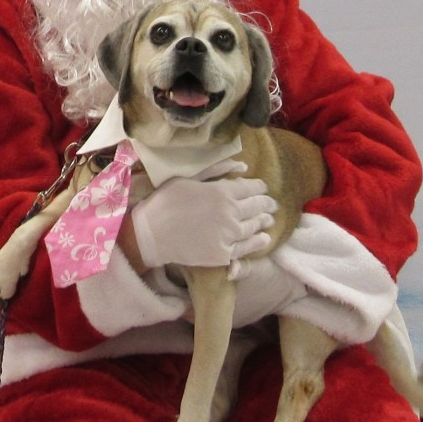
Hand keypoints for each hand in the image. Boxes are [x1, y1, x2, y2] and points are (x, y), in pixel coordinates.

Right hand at [130, 174, 276, 268]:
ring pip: (255, 226)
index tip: (262, 188)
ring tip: (267, 219)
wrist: (151, 234)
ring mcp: (228, 235)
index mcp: (223, 192)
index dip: (260, 187)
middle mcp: (230, 213)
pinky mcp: (224, 254)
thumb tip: (243, 167)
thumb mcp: (189, 178)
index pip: (252, 188)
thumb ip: (217, 170)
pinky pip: (247, 247)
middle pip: (257, 206)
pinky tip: (262, 238)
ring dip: (264, 221)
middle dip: (266, 203)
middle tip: (271, 204)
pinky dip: (258, 241)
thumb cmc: (166, 201)